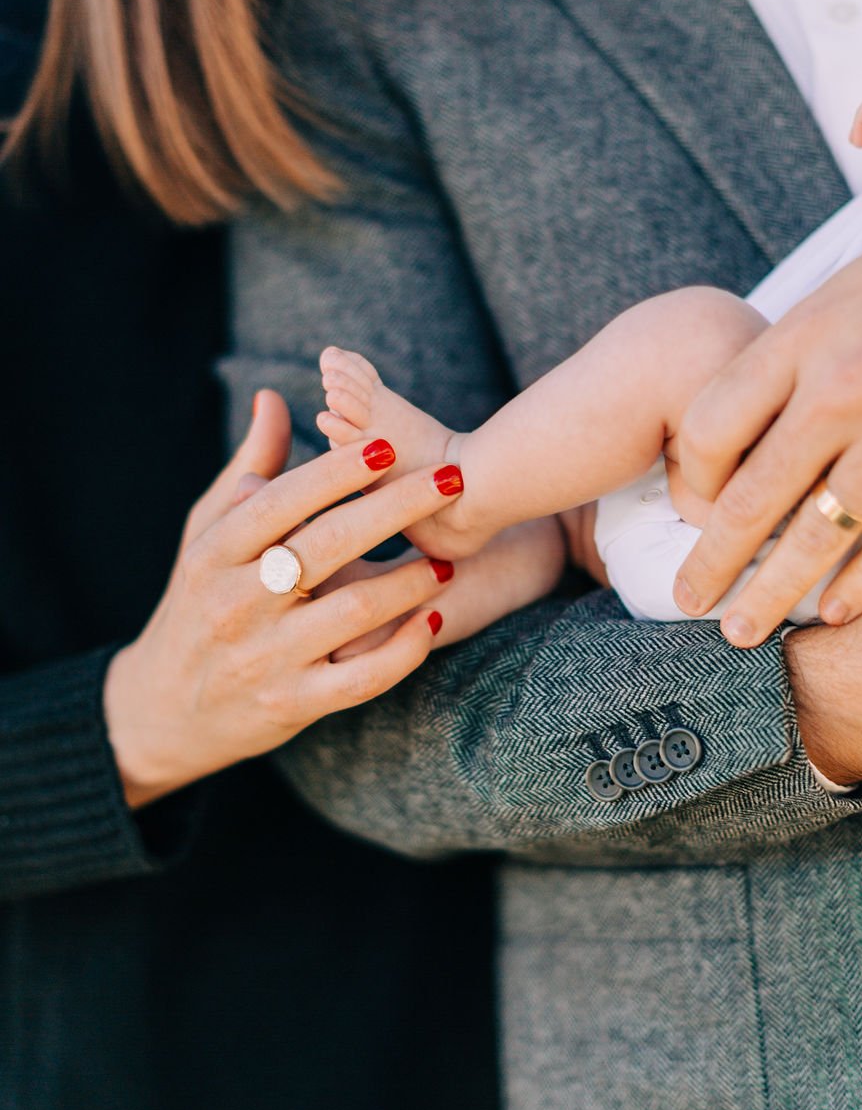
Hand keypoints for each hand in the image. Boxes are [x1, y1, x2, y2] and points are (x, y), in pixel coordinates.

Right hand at [103, 391, 464, 806]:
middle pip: (326, 546)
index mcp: (216, 553)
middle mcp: (237, 603)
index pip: (281, 502)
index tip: (386, 444)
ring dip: (408, 581)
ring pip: (351, 613)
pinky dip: (402, 652)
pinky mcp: (292, 704)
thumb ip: (247, 469)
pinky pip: (359, 680)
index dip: (335, 472)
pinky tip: (432, 620)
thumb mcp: (206, 534)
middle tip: (452, 479)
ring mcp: (266, 657)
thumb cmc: (197, 601)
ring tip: (448, 558)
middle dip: (396, 507)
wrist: (162, 711)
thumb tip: (273, 398)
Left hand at [673, 166, 861, 646]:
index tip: (687, 498)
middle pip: (751, 497)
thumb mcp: (830, 301)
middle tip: (686, 598)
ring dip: (772, 593)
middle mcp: (842, 393)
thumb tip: (725, 436)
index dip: (687, 474)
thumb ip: (778, 366)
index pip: (710, 428)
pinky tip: (832, 610)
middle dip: (711, 560)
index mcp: (800, 342)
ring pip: (816, 538)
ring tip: (741, 632)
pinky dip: (861, 584)